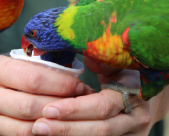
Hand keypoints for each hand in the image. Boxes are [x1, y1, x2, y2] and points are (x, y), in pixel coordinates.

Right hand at [0, 55, 92, 135]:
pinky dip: (39, 133)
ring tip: (69, 115)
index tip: (80, 86)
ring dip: (53, 123)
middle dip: (62, 105)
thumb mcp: (12, 63)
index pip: (34, 79)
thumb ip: (36, 69)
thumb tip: (72, 79)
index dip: (61, 84)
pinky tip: (52, 125)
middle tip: (80, 102)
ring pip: (26, 129)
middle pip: (31, 106)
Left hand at [32, 57, 168, 135]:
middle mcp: (134, 119)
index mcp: (133, 95)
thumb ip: (97, 61)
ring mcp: (131, 134)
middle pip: (99, 129)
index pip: (101, 106)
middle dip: (67, 129)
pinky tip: (58, 134)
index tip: (48, 109)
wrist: (144, 90)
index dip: (74, 109)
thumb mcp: (114, 61)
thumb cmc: (125, 70)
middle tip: (40, 126)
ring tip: (43, 131)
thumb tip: (74, 57)